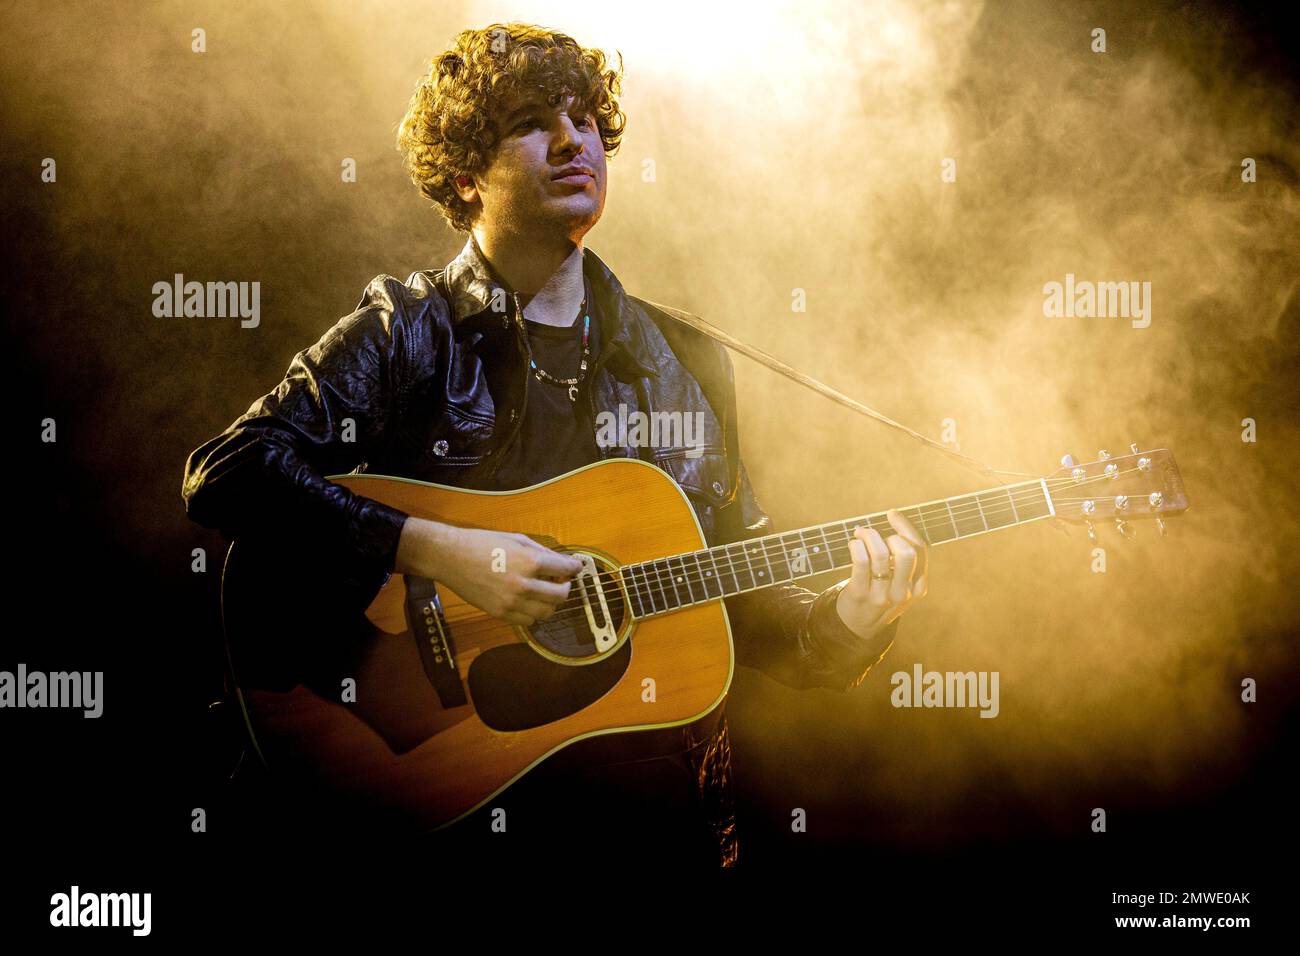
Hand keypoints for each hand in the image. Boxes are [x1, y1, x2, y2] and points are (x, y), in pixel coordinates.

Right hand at [395, 517, 583, 625]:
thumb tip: (560, 561)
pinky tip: (529, 602)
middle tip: (562, 581)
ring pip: (547, 612)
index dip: (575, 568)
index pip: (565, 569)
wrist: (451, 557)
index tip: (576, 568)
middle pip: (561, 595)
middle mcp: (524, 584)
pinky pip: (528, 621)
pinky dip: (533, 613)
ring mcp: (512, 602)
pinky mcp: (500, 613)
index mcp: (530, 561)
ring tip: (546, 593)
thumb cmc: (482, 543)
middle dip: (566, 587)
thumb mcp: (516, 538)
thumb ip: (541, 551)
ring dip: (551, 603)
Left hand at [834, 508, 928, 640]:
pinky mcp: (860, 595)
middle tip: (876, 533)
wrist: (858, 627)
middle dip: (891, 534)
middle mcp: (904, 593)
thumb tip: (897, 519)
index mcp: (919, 586)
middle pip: (906, 552)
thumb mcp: (901, 584)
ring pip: (881, 554)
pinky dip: (856, 546)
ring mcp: (882, 595)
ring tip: (860, 534)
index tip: (892, 514)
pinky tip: (854, 544)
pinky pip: (861, 562)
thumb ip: (905, 560)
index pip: (920, 550)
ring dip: (869, 536)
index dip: (906, 527)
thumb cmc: (880, 594)